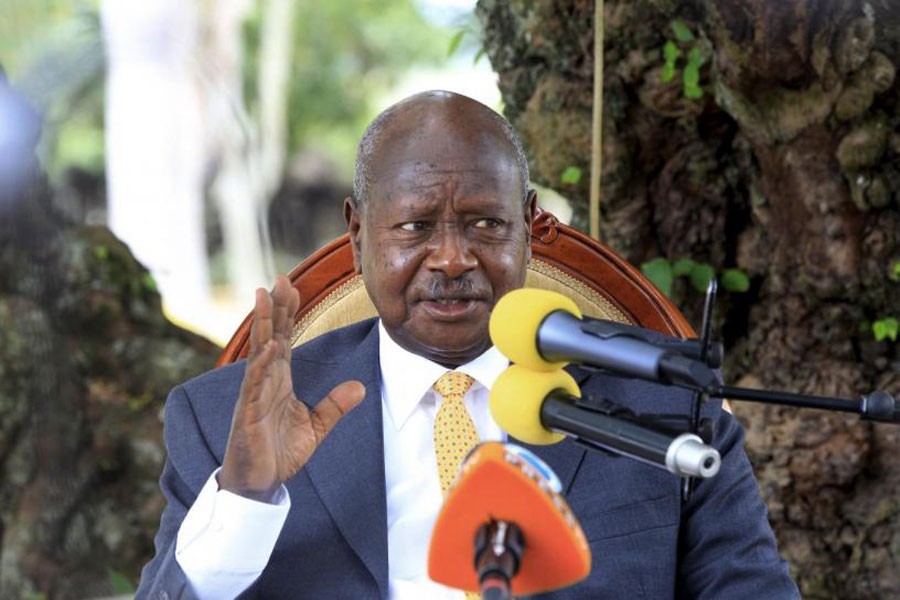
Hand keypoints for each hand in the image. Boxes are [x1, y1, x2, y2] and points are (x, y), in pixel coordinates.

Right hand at [219, 275, 365, 500]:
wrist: (259, 484)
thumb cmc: (279, 453)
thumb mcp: (316, 427)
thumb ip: (335, 405)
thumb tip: (360, 387)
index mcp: (279, 381)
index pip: (283, 339)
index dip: (287, 314)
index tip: (292, 287)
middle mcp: (265, 381)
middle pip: (269, 336)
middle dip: (274, 307)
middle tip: (279, 278)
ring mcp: (254, 394)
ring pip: (258, 352)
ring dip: (261, 324)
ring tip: (264, 297)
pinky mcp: (249, 413)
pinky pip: (255, 384)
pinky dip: (262, 365)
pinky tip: (270, 346)